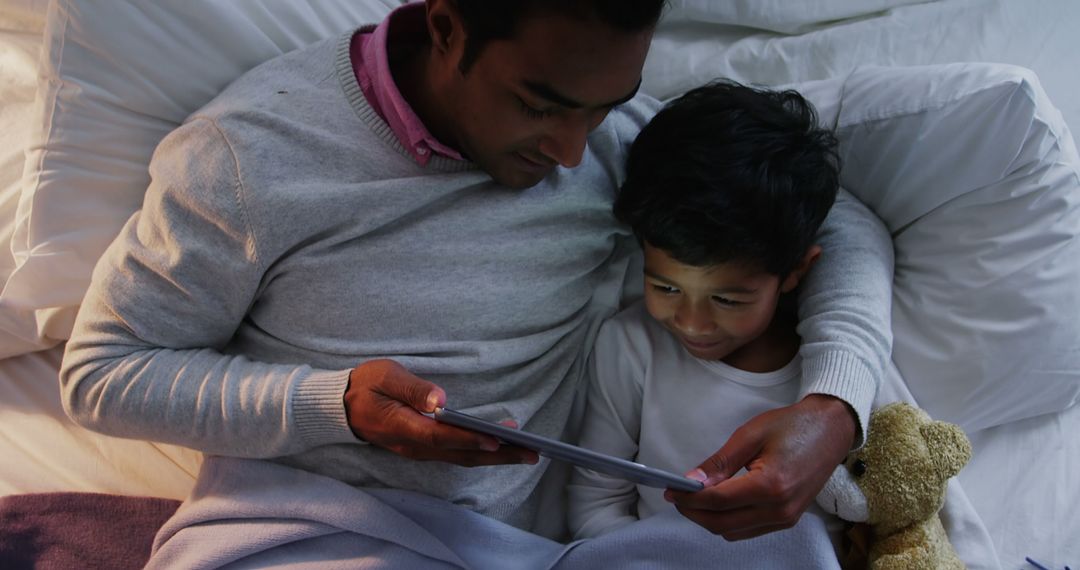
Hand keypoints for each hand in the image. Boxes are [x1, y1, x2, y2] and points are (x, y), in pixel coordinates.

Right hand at [343, 359, 537, 466]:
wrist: (342, 407)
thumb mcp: (385, 376)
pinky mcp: (422, 448)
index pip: (441, 436)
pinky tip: (499, 447)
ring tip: (526, 451)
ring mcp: (418, 450)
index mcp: (403, 426)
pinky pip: (455, 455)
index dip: (469, 439)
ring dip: (494, 457)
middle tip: (532, 453)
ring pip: (460, 458)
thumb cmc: (366, 386)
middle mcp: (413, 445)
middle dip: (497, 455)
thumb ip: (412, 389)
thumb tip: (440, 399)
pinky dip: (479, 453)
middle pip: (460, 454)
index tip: (497, 439)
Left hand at [664, 394, 855, 539]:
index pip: (718, 501)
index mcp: (770, 485)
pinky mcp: (788, 519)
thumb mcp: (750, 435)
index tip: (671, 490)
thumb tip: (692, 480)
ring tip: (695, 497)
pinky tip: (719, 502)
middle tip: (677, 496)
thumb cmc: (792, 426)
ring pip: (733, 532)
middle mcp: (780, 509)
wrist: (830, 430)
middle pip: (722, 524)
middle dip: (694, 512)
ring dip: (710, 519)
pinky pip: (748, 530)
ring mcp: (786, 518)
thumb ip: (720, 462)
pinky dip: (728, 521)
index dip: (689, 498)